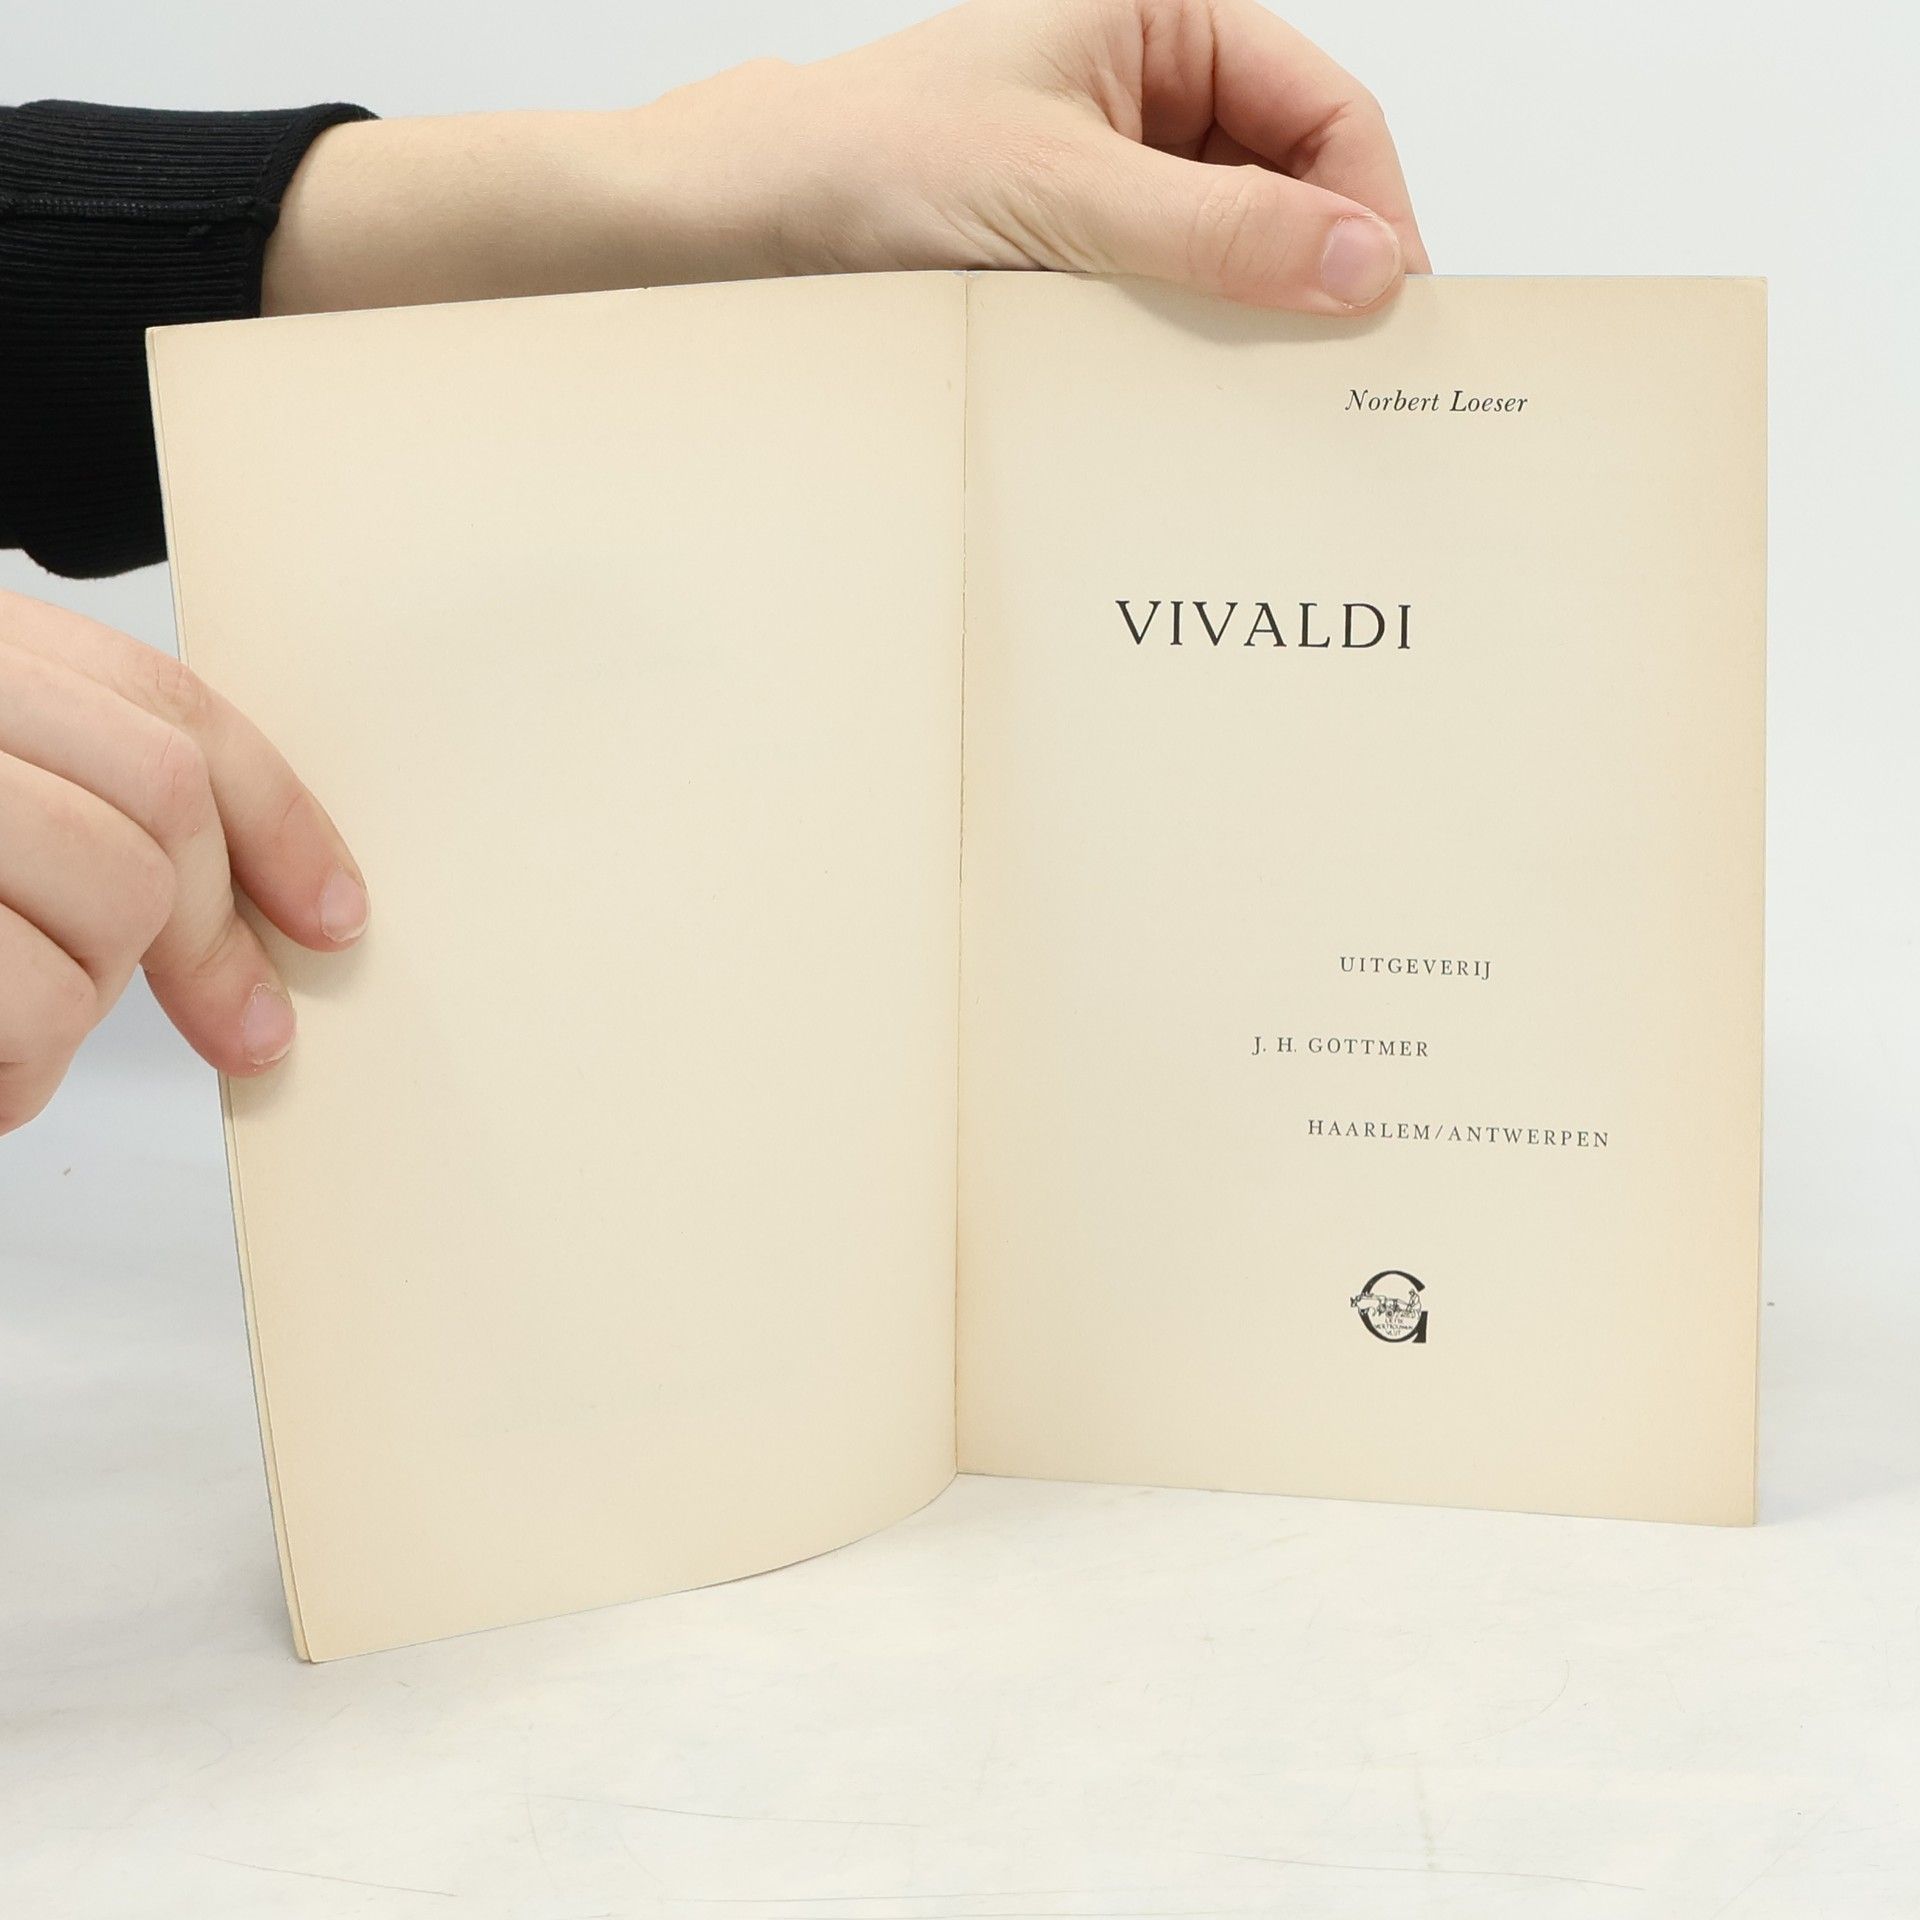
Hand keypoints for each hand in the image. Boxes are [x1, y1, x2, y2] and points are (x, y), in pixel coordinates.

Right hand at [0, 590, 366, 1133]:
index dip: (280, 819)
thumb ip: (88, 796)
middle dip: (211, 932)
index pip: (171, 711)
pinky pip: (44, 1003)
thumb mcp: (2, 789)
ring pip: (122, 900)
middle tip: (244, 1025)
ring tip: (12, 1022)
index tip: (338, 913)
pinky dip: (25, 1066)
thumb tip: (273, 893)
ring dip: (88, 998)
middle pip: (165, 802)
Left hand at [266, 0, 1426, 317]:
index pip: (1325, 109)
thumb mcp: (1062, 196)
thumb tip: (1364, 265)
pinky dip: (1181, 344)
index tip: (1379, 316)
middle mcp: (1146, 89)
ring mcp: (1111, 172)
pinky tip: (1177, 394)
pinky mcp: (1073, 247)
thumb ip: (1218, 231)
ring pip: (1231, 248)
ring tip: (1247, 396)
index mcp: (1161, 20)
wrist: (738, 222)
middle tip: (1326, 380)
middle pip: (1291, 182)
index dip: (1367, 210)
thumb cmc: (865, 161)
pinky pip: (1165, 294)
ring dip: (1242, 319)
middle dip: (1312, 274)